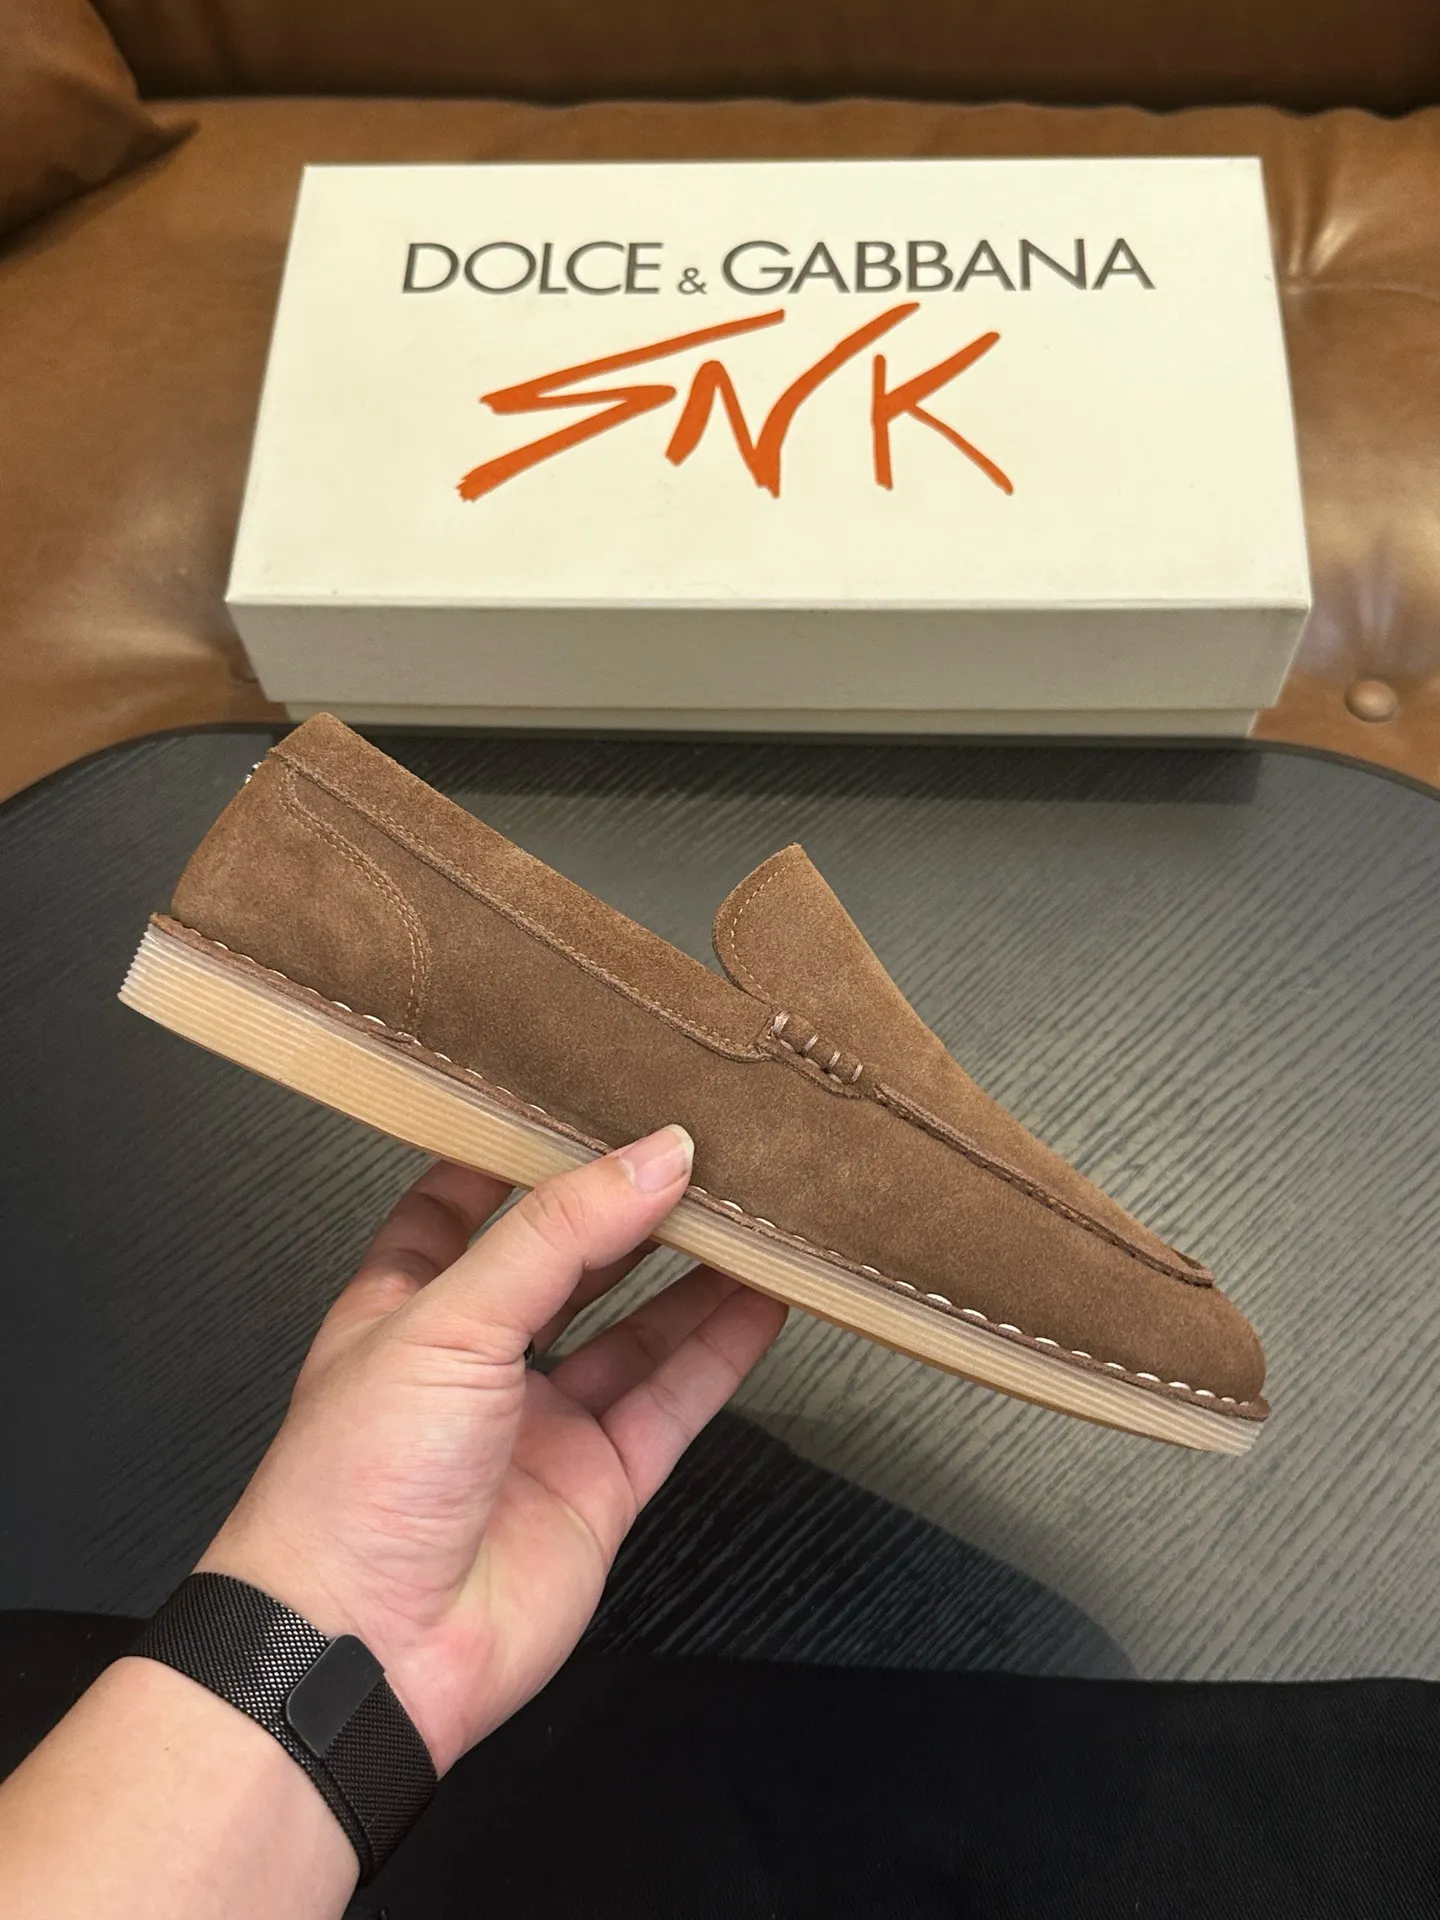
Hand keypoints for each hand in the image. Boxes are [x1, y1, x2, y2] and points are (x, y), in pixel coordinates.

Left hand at [196, 1126, 785, 1772]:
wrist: (365, 1653)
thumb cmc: (349, 1488)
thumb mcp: (446, 1321)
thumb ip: (556, 1235)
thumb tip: (650, 1157)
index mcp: (406, 1304)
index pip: (466, 1202)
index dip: (523, 1149)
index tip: (590, 1092)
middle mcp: (476, 1360)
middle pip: (569, 1261)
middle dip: (628, 1206)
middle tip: (699, 1143)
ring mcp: (540, 1424)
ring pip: (636, 1328)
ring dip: (694, 1272)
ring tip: (753, 1207)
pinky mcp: (597, 1485)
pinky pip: (674, 1402)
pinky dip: (722, 1351)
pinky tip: (765, 1299)